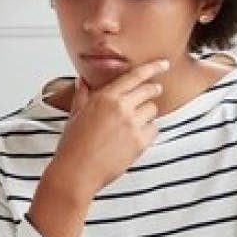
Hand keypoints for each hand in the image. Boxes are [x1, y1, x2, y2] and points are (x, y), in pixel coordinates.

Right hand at [44, 59, 167, 201]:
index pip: (134, 76)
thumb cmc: (72, 146)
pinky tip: (134, 137)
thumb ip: (83, 96)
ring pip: (152, 110)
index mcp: (104, 97)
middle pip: (149, 90)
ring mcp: (132, 124)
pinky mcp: (140, 142)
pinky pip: (154, 129)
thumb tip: (82, 81)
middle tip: (155, 91)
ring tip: (134, 123)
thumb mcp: (75, 115)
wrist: (77, 172)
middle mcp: (121, 107)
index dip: (152, 68)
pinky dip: (148, 131)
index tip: (163, 64)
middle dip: (153, 90)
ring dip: (147, 113)